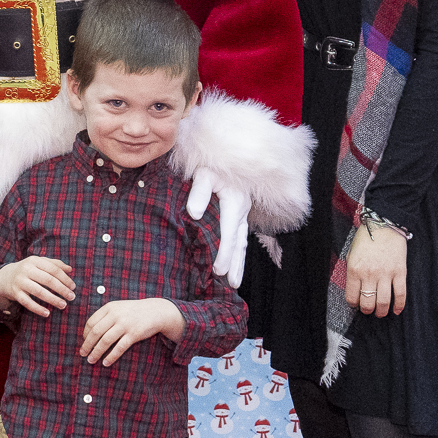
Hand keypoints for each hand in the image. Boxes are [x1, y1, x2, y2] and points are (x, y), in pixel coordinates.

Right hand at [0, 256, 75, 316]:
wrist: (5, 277)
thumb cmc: (28, 270)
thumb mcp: (39, 263)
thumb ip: (54, 264)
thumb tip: (70, 269)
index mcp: (34, 260)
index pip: (53, 269)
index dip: (65, 278)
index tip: (73, 287)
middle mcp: (26, 269)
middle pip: (48, 280)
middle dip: (61, 289)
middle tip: (72, 297)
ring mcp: (20, 282)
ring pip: (38, 292)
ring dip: (53, 299)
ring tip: (63, 305)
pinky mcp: (15, 293)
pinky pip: (27, 302)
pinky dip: (38, 309)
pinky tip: (47, 313)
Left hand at [80, 299, 181, 367]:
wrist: (155, 311)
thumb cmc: (133, 312)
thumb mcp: (118, 308)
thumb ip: (105, 316)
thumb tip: (89, 332)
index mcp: (109, 308)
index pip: (91, 322)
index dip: (85, 334)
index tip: (84, 341)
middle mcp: (116, 315)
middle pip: (96, 332)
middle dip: (87, 345)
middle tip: (83, 354)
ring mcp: (125, 325)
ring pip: (105, 341)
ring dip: (96, 352)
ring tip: (91, 360)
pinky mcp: (134, 334)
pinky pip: (119, 348)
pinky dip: (111, 356)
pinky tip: (106, 363)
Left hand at [184, 169, 252, 287]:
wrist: (226, 154)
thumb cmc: (211, 163)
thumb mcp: (203, 173)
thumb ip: (199, 192)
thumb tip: (194, 213)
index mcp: (235, 201)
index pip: (229, 232)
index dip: (224, 252)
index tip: (219, 269)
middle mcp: (242, 209)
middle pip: (239, 241)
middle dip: (235, 263)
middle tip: (230, 283)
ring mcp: (244, 212)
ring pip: (243, 241)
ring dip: (239, 262)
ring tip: (235, 282)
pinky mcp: (241, 213)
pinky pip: (241, 237)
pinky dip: (238, 253)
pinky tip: (234, 266)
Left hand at [345, 220, 407, 317]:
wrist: (384, 225)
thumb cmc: (366, 239)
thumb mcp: (351, 254)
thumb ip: (352, 273)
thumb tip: (355, 290)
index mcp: (355, 270)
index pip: (352, 297)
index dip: (354, 305)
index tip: (356, 304)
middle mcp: (370, 274)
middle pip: (368, 303)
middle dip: (367, 311)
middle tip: (368, 310)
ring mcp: (386, 274)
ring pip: (383, 302)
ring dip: (381, 312)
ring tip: (380, 312)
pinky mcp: (400, 272)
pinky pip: (400, 294)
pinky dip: (398, 306)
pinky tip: (396, 310)